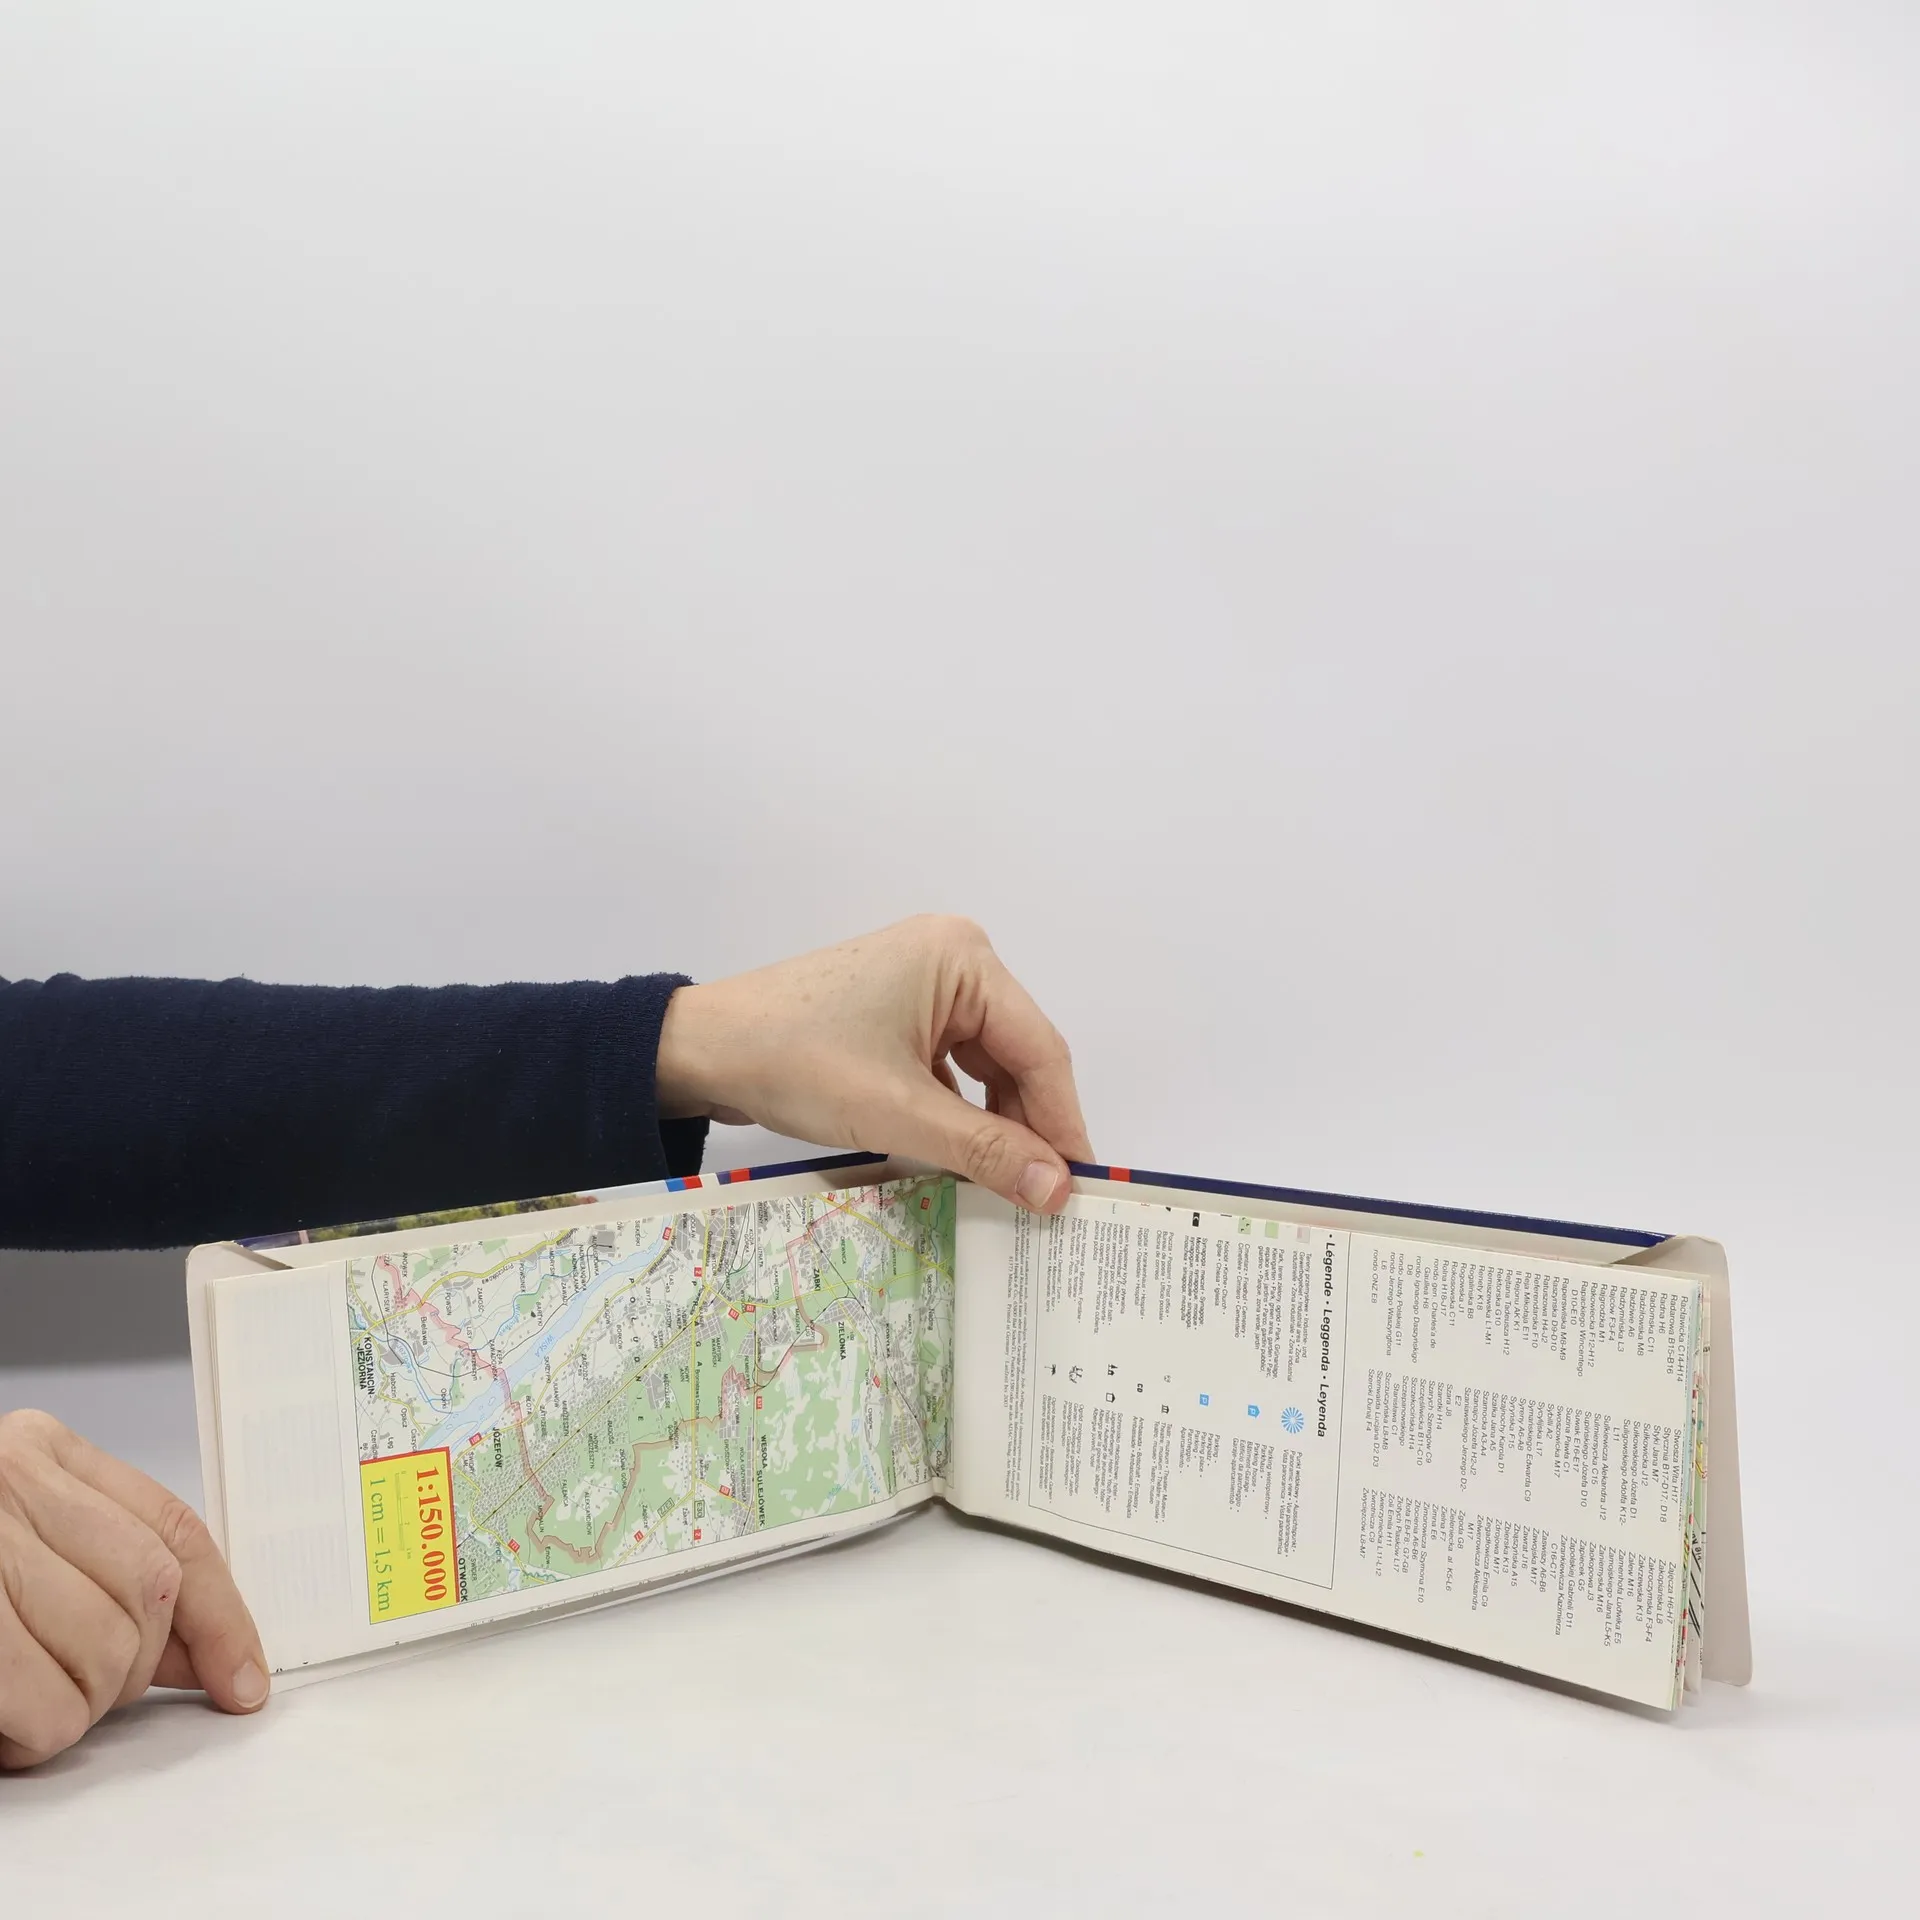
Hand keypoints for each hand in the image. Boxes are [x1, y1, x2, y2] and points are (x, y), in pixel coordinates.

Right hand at [0, 1409, 268, 1767]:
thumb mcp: (18, 1538)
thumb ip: (104, 1572)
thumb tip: (203, 1652)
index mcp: (38, 1452)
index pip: (174, 1530)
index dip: (223, 1613)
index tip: (242, 1679)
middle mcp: (8, 1482)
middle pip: (150, 1593)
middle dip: (137, 1669)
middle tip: (88, 1695)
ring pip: (105, 1652)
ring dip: (81, 1709)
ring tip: (30, 1708)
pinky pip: (44, 1703)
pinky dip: (39, 1737)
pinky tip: (6, 1730)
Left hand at [658, 915, 1092, 1211]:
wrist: (699, 1048)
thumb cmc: (796, 1063)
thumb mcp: (897, 1112)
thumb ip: (984, 1151)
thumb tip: (1058, 1192)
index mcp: (964, 959)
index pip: (1040, 1050)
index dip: (1062, 1124)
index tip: (1079, 1188)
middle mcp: (953, 959)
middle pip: (1016, 1057)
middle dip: (1028, 1128)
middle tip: (1046, 1199)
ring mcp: (923, 984)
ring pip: (984, 1068)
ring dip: (992, 1125)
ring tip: (1008, 1187)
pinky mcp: (896, 1012)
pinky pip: (949, 1067)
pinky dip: (957, 1113)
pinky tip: (962, 1158)